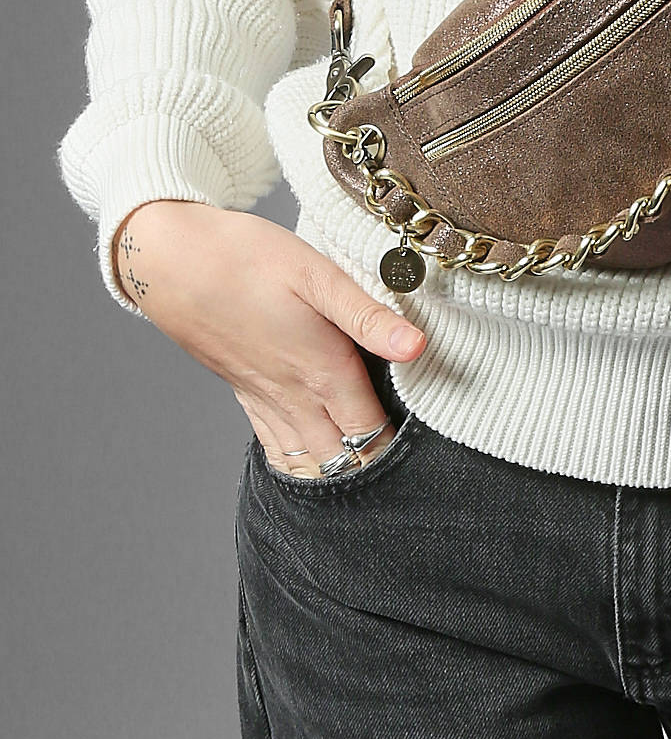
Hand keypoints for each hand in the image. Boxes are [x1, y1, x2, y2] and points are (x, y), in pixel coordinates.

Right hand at [111, 199, 426, 477]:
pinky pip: (275, 447)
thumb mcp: (316, 274)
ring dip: (337, 472)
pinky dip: (299, 463)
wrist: (171, 261)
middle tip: (410, 475)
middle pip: (343, 458)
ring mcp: (265, 399)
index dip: (401, 447)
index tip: (430, 450)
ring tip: (369, 480)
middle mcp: (294, 396)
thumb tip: (417, 346)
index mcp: (322, 370)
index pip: (372, 432)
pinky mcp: (244, 392)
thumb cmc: (246, 258)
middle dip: (374, 467)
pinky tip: (313, 464)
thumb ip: (367, 316)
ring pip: (308, 461)